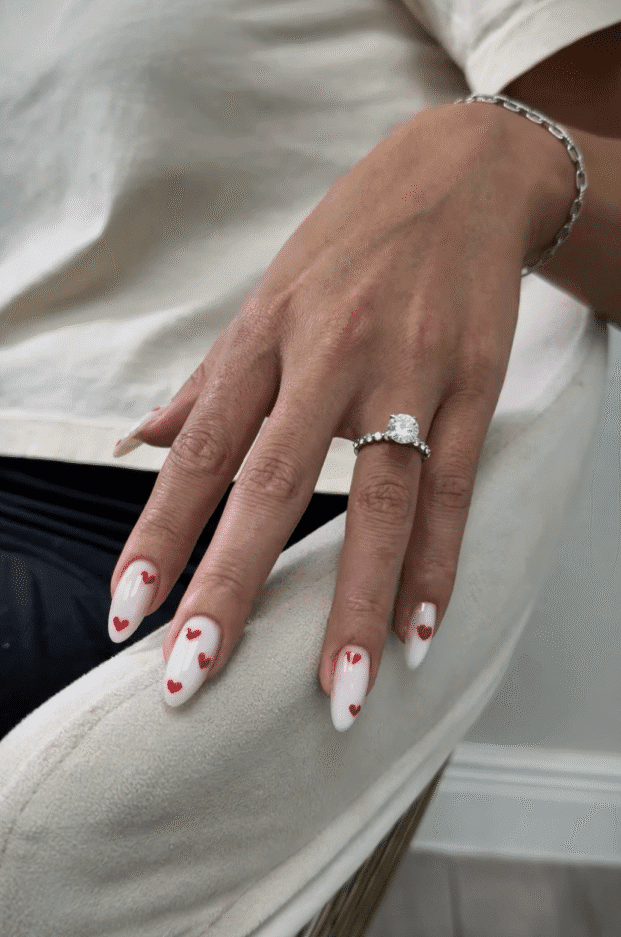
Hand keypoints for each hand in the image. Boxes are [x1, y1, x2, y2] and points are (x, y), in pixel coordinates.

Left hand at [108, 101, 545, 727]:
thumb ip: (209, 382)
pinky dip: (436, 566)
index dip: (158, 535)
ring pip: (377, 503)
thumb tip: (142, 442)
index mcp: (264, 339)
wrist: (458, 176)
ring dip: (355, 604)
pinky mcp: (473, 383)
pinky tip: (418, 631)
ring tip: (338, 692)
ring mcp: (408, 372)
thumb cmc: (350, 246)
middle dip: (230, 587)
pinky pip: (452, 489)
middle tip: (194, 674)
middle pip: (272, 486)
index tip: (128, 613)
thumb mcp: (266, 300)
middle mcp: (328, 358)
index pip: (200, 454)